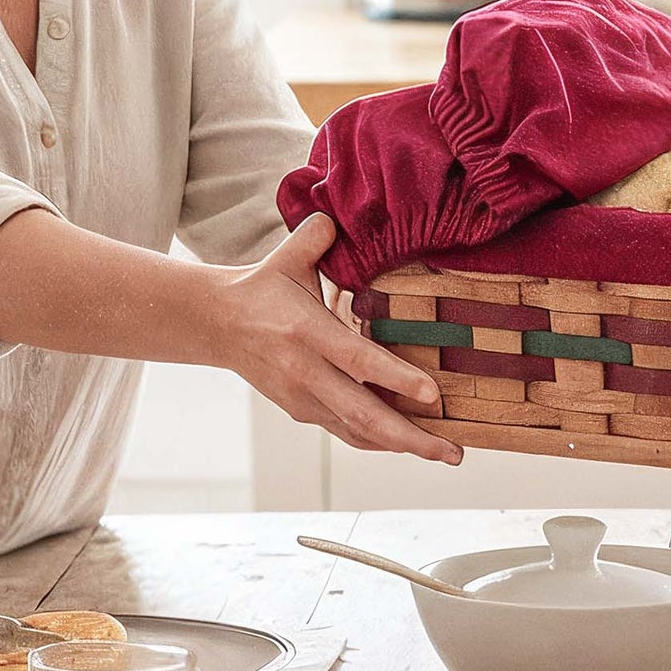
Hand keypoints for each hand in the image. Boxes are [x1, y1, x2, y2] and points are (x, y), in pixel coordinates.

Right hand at [216, 214, 460, 463]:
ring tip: (444, 453)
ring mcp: (301, 397)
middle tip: (453, 452)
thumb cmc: (263, 287)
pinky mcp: (301, 410)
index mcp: (305, 331)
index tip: (433, 394)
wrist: (218, 323)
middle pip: (362, 413)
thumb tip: (337, 217)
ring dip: (402, 445)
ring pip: (356, 431)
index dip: (396, 378)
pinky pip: (345, 432)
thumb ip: (315, 236)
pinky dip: (378, 441)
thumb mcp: (287, 256)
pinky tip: (407, 444)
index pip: (357, 360)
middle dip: (411, 436)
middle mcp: (303, 371)